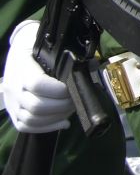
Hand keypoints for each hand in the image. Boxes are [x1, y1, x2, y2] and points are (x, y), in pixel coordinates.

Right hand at [3, 20, 71, 134]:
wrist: (18, 52)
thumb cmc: (38, 47)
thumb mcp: (50, 46)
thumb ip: (69, 56)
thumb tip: (92, 65)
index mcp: (22, 67)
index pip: (38, 85)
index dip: (59, 90)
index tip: (72, 88)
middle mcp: (13, 87)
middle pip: (36, 106)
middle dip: (62, 106)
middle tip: (76, 100)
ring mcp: (11, 102)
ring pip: (32, 119)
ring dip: (56, 117)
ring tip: (71, 110)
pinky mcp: (13, 112)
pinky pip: (26, 126)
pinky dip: (46, 127)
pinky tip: (63, 123)